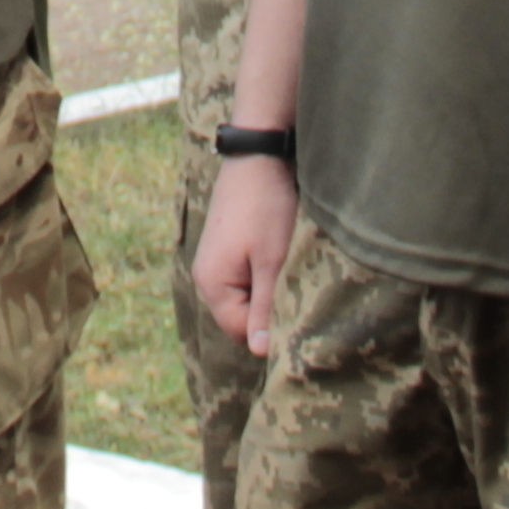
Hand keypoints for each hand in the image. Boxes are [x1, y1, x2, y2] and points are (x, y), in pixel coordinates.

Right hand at [192, 148, 298, 354]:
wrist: (258, 155)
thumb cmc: (266, 208)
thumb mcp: (272, 262)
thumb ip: (265, 308)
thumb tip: (261, 354)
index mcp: (212, 284)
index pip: (243, 333)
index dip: (274, 330)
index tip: (302, 311)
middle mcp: (207, 277)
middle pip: (243, 318)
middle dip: (272, 311)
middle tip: (300, 287)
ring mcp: (216, 262)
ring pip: (248, 298)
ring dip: (272, 292)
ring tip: (292, 268)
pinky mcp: (228, 249)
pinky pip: (247, 279)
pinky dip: (266, 276)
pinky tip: (284, 257)